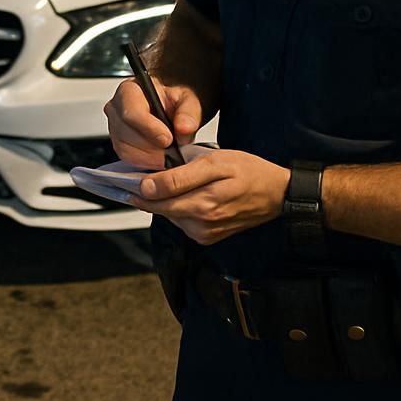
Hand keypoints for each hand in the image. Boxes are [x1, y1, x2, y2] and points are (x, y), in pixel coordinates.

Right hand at [104, 75, 204, 167]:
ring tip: (169, 152)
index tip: (168, 138)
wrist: (169, 110)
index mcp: (130, 90)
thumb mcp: (187, 99)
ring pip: (126, 148)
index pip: (131, 112)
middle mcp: (116, 107)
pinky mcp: (117, 144)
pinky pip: (128, 158)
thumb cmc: (172, 101)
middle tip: (173, 148)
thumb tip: (184, 127)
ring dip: (151, 155)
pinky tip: (160, 156)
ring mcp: (114, 127)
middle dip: (153, 145)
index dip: (149, 128)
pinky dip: (147, 161)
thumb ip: (188, 111)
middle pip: (127, 133)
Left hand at [129, 149, 289, 244]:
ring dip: (165, 201)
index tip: (121, 181)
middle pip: (160, 210)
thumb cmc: (249, 172)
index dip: (136, 190)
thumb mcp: (215, 162)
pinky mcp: (209, 237)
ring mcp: (205, 233)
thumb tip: (148, 187)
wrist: (279, 193)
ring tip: (167, 183)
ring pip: (170, 216)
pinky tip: (185, 195)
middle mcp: (202, 224)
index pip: (155, 200)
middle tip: (134, 180)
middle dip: (146, 195)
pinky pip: (183, 222)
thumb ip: (179, 176)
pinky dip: (179, 208)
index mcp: (203, 204)